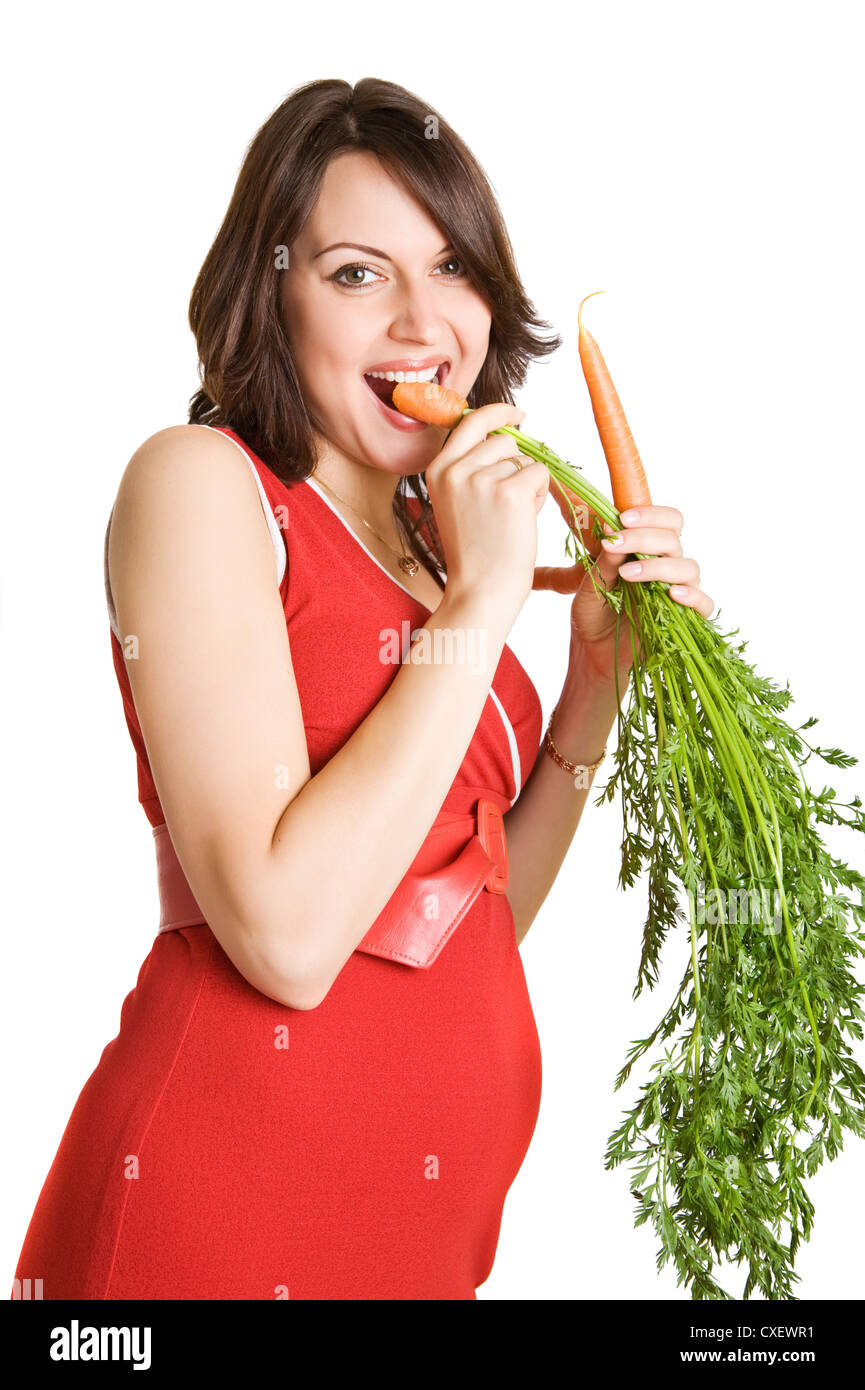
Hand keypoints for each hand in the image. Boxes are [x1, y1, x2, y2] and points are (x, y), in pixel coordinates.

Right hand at [426, 403, 549, 622]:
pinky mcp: (510, 492)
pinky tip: (523, 521)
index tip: (518, 414)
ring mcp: (481, 479)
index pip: (470, 422)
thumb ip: (472, 469)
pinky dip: (538, 496)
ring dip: (527, 485)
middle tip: (508, 504)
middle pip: (504, 441)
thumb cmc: (475, 554)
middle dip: (516, 465)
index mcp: (438, 470)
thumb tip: (509, 435)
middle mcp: (455, 470)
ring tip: (511, 519)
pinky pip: (539, 475)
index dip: (498, 413)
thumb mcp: (458, 503)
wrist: (479, 592)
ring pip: (524, 460)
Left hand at [533, 478, 714, 689]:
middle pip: (674, 539)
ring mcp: (679, 592)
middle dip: (645, 536)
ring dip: (658, 566)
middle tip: (616, 541)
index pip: (666, 521)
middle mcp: (668, 566)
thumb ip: (604, 562)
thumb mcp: (590, 586)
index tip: (622, 518)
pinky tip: (671, 594)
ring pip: (688, 567)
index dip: (651, 514)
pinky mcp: (686, 619)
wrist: (594, 653)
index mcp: (648, 551)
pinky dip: (692, 596)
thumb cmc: (593, 615)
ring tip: (628, 574)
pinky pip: (704, 603)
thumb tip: (612, 531)